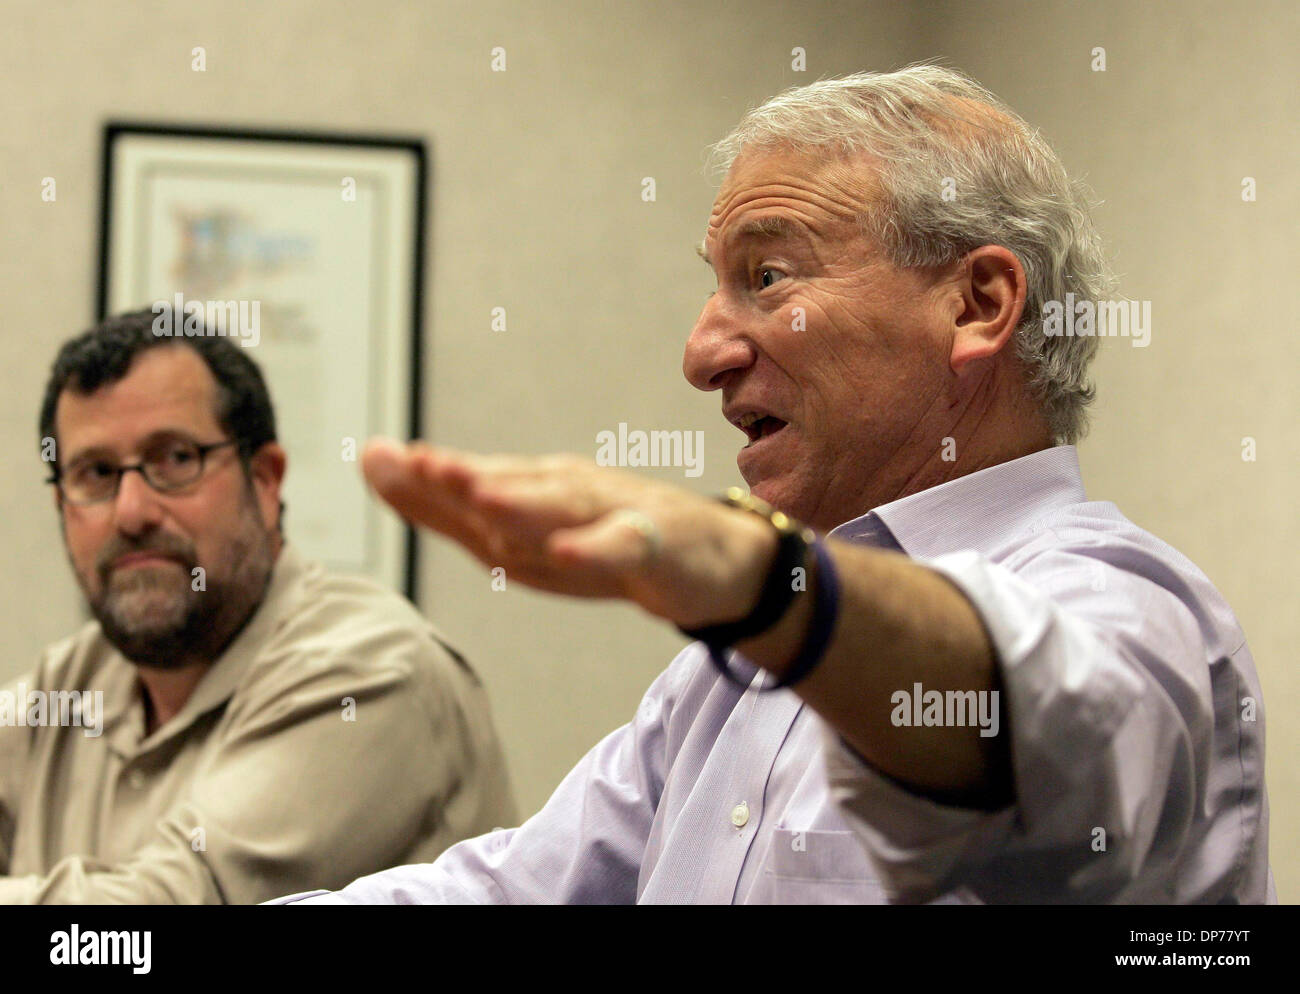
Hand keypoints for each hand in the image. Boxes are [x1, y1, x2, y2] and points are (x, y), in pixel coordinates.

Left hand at [360, 438, 776, 628]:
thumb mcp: (515, 533)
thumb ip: (441, 504)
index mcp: (534, 489)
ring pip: (566, 506)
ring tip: (482, 497)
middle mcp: (569, 491)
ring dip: (524, 500)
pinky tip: (567, 550)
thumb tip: (370, 458)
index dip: (433, 475)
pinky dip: (595, 546)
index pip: (478, 481)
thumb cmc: (600, 541)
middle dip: (468, 476)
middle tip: (422, 465)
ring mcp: (614, 513)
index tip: (382, 459)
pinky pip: (623, 545)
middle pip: (515, 485)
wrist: (705, 562)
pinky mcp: (654, 544)